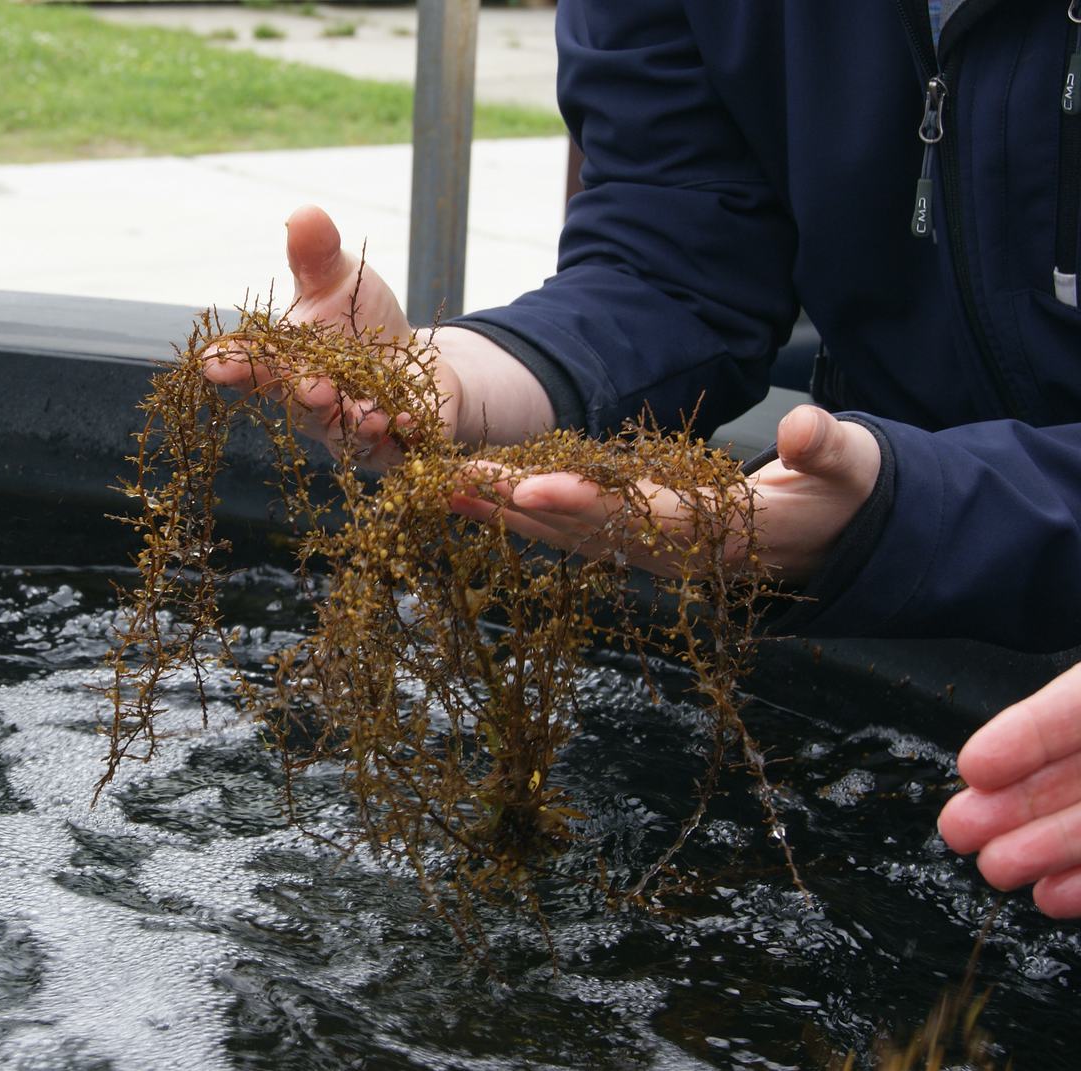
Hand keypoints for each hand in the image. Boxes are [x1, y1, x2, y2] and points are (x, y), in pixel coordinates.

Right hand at [202, 205, 553, 466]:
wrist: (415, 365)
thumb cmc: (361, 320)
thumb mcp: (341, 278)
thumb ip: (317, 254)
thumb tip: (304, 213)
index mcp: (284, 358)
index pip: (249, 362)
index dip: (231, 363)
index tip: (215, 362)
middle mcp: (306, 398)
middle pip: (296, 401)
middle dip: (304, 395)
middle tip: (312, 386)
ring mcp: (343, 427)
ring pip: (341, 432)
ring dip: (351, 423)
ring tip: (366, 413)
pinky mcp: (385, 446)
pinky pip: (388, 447)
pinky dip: (397, 433)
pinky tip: (407, 417)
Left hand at [450, 404, 881, 584]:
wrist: (832, 542)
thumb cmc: (842, 497)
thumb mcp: (852, 470)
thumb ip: (830, 451)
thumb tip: (806, 429)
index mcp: (720, 535)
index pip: (642, 517)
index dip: (587, 503)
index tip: (532, 487)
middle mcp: (671, 551)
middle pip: (582, 529)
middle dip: (517, 505)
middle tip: (455, 481)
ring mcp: (647, 551)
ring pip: (563, 534)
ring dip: (503, 512)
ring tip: (445, 487)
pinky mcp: (632, 541)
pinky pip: (566, 529)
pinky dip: (518, 512)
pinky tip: (473, 495)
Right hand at [938, 662, 1080, 916]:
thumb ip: (1076, 714)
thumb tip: (996, 758)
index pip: (1069, 713)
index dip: (1021, 739)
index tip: (975, 768)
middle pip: (1070, 776)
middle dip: (1011, 806)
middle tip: (959, 830)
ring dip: (1041, 850)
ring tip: (995, 869)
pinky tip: (1053, 896)